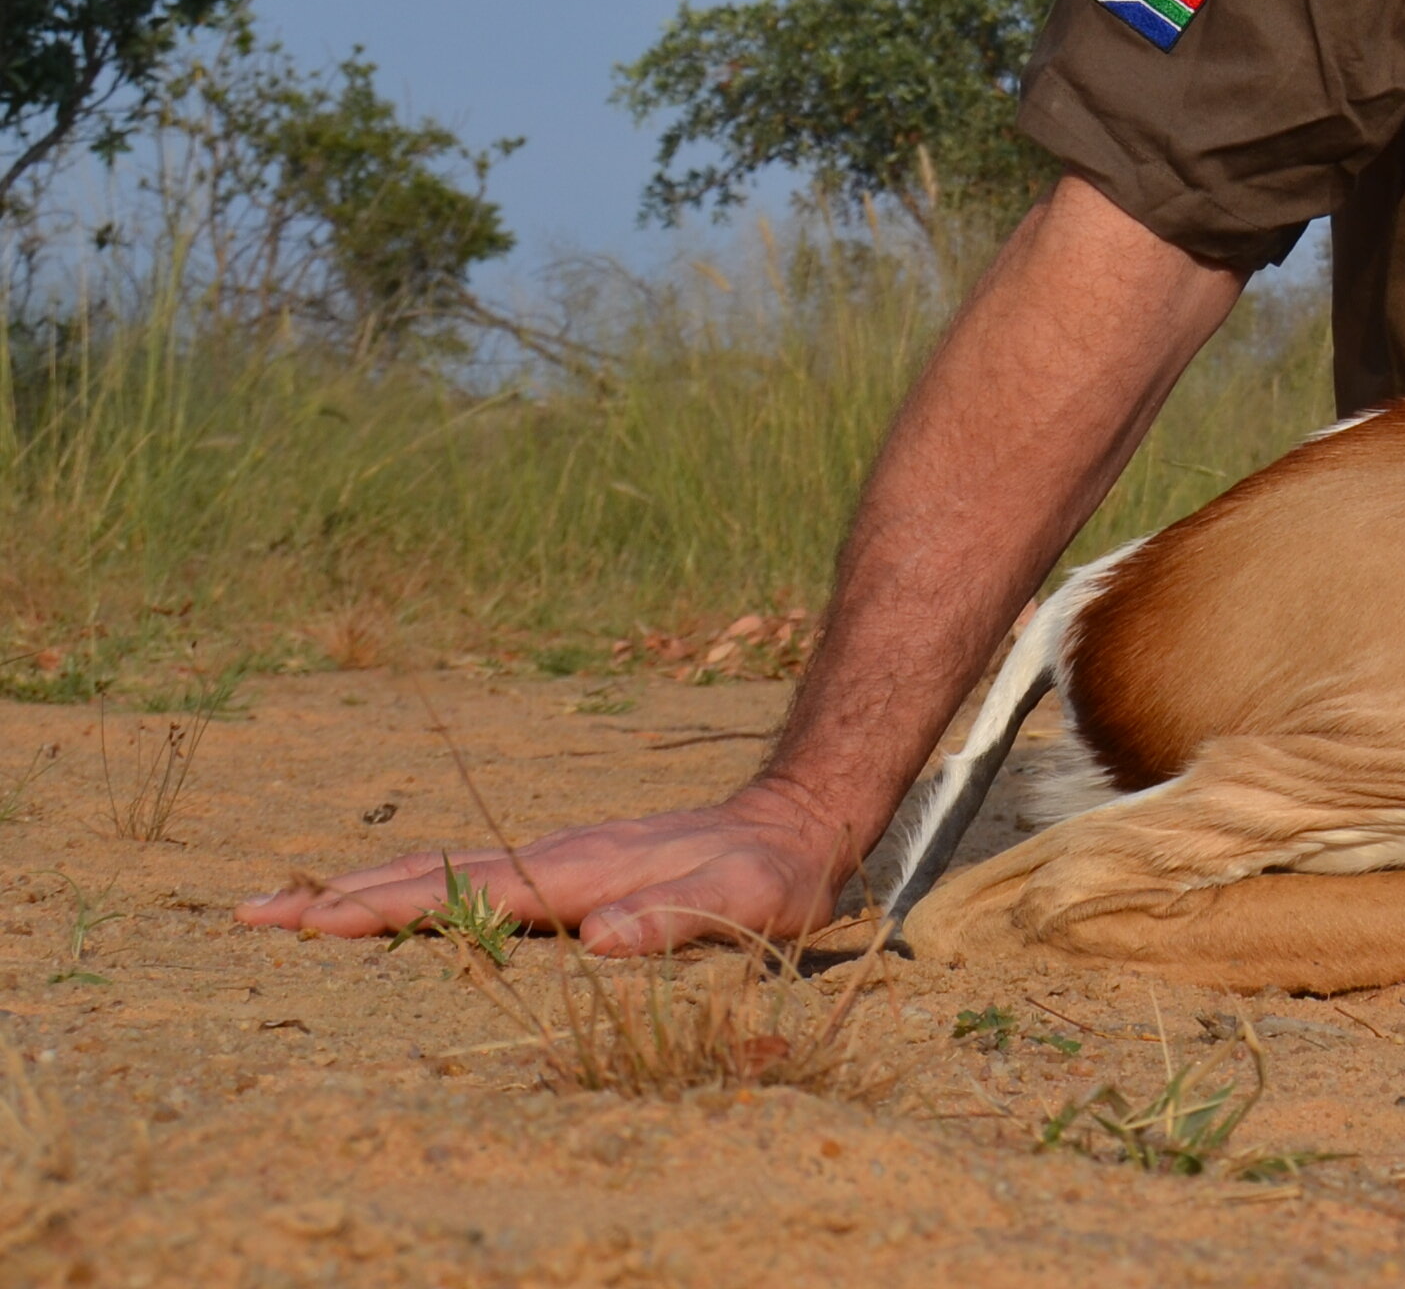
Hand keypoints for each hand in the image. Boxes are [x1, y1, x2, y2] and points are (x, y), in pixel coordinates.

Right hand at [237, 776, 859, 955]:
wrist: (800, 817)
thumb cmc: (777, 873)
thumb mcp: (748, 901)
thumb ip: (681, 918)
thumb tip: (602, 939)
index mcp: (586, 870)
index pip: (470, 895)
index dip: (392, 911)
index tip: (312, 925)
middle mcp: (560, 854)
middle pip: (435, 875)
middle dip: (345, 897)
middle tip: (252, 916)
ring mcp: (562, 854)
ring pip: (447, 870)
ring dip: (367, 888)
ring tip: (288, 907)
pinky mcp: (572, 864)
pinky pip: (474, 875)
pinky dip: (415, 885)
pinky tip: (385, 900)